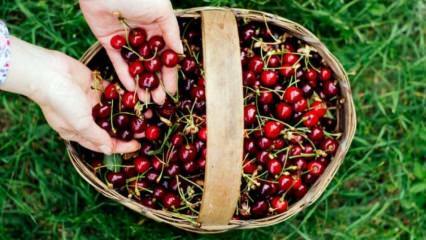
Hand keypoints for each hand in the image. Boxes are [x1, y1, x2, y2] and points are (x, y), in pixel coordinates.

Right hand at [1, 37, 140, 153]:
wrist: (48, 71)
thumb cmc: (60, 101)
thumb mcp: (79, 124)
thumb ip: (95, 136)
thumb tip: (109, 150)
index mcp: (77, 132)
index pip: (102, 143)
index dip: (120, 146)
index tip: (137, 146)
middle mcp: (84, 118)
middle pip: (111, 127)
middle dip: (128, 130)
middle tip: (146, 130)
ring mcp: (89, 101)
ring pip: (113, 110)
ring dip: (129, 112)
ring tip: (146, 114)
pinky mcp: (94, 85)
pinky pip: (111, 92)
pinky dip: (122, 95)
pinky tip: (137, 98)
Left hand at [80, 0, 182, 104]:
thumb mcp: (162, 11)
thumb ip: (171, 32)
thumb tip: (179, 53)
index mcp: (158, 28)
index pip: (166, 57)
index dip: (169, 75)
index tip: (171, 91)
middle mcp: (143, 37)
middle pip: (151, 65)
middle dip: (156, 83)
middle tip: (158, 101)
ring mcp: (126, 41)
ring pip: (135, 67)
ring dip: (141, 83)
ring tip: (146, 100)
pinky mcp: (109, 42)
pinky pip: (117, 62)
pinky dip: (123, 74)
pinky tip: (130, 88)